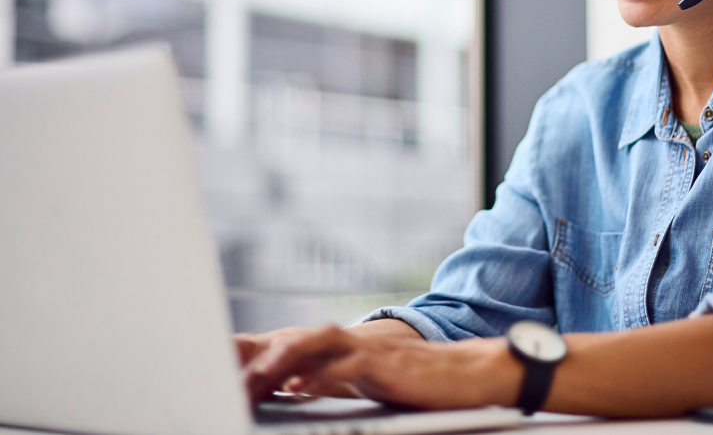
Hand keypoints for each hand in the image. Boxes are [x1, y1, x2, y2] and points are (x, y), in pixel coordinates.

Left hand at [240, 323, 522, 409]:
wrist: (466, 373)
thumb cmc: (419, 382)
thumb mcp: (371, 378)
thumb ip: (335, 377)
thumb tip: (296, 387)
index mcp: (348, 346)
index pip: (299, 343)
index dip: (266, 354)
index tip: (232, 371)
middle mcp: (355, 341)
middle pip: (300, 338)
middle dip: (265, 355)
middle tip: (233, 377)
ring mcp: (370, 349)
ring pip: (318, 343)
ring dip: (286, 359)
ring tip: (258, 377)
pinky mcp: (385, 365)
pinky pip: (347, 367)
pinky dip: (321, 377)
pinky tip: (300, 389)